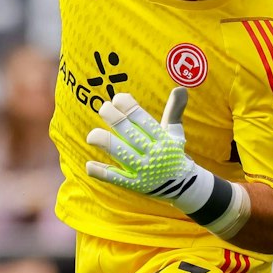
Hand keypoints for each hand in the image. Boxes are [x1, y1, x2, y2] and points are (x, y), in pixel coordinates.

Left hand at [86, 87, 208, 206]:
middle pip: (129, 133)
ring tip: (92, 135)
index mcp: (163, 139)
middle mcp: (153, 153)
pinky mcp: (135, 184)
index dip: (127, 106)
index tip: (117, 99)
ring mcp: (144, 170)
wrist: (182, 185)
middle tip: (103, 108)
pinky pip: (116, 178)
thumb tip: (181, 88)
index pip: (143, 119)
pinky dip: (102, 172)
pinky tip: (89, 165)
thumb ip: (174, 109)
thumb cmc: (173, 152)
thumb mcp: (175, 131)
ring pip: (122, 154)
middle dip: (113, 118)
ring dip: (105, 143)